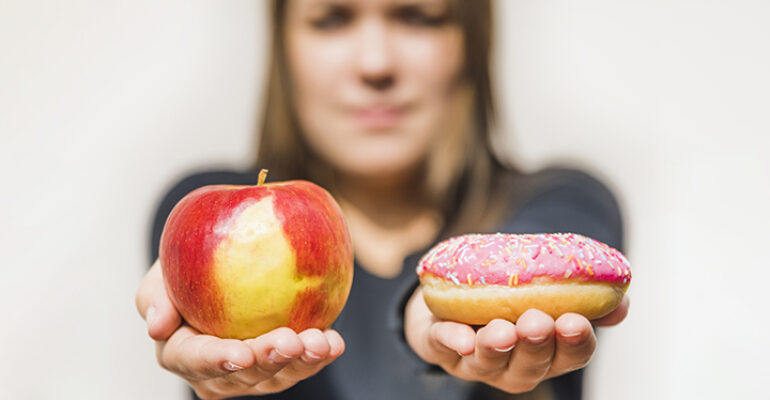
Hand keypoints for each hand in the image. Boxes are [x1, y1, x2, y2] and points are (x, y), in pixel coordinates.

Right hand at [135, 260, 344, 399]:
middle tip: (289, 341)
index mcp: (180, 351)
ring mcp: (252, 372)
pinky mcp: (282, 363)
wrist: (232, 256)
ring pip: (276, 376)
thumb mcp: (166, 267)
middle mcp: (215, 371)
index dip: (216, 360)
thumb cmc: (190, 262)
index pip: (192, 359)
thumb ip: (156, 292)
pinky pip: (303, 363)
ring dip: (300, 362)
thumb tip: (156, 326)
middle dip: (267, 361)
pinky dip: (320, 354)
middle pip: (241, 374)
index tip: (240, 352)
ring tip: (320, 341)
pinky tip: (334, 342)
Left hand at [404, 287, 628, 392]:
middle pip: (529, 364)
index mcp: (546, 354)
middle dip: (536, 346)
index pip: (569, 355)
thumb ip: (583, 297)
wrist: (452, 294)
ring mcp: (475, 361)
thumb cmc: (509, 295)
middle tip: (538, 323)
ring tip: (503, 330)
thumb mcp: (549, 293)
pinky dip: (451, 341)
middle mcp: (513, 365)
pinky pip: (442, 346)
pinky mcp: (439, 345)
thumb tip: (622, 300)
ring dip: (496, 347)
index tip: (577, 323)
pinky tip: (460, 338)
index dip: (574, 344)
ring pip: (488, 362)